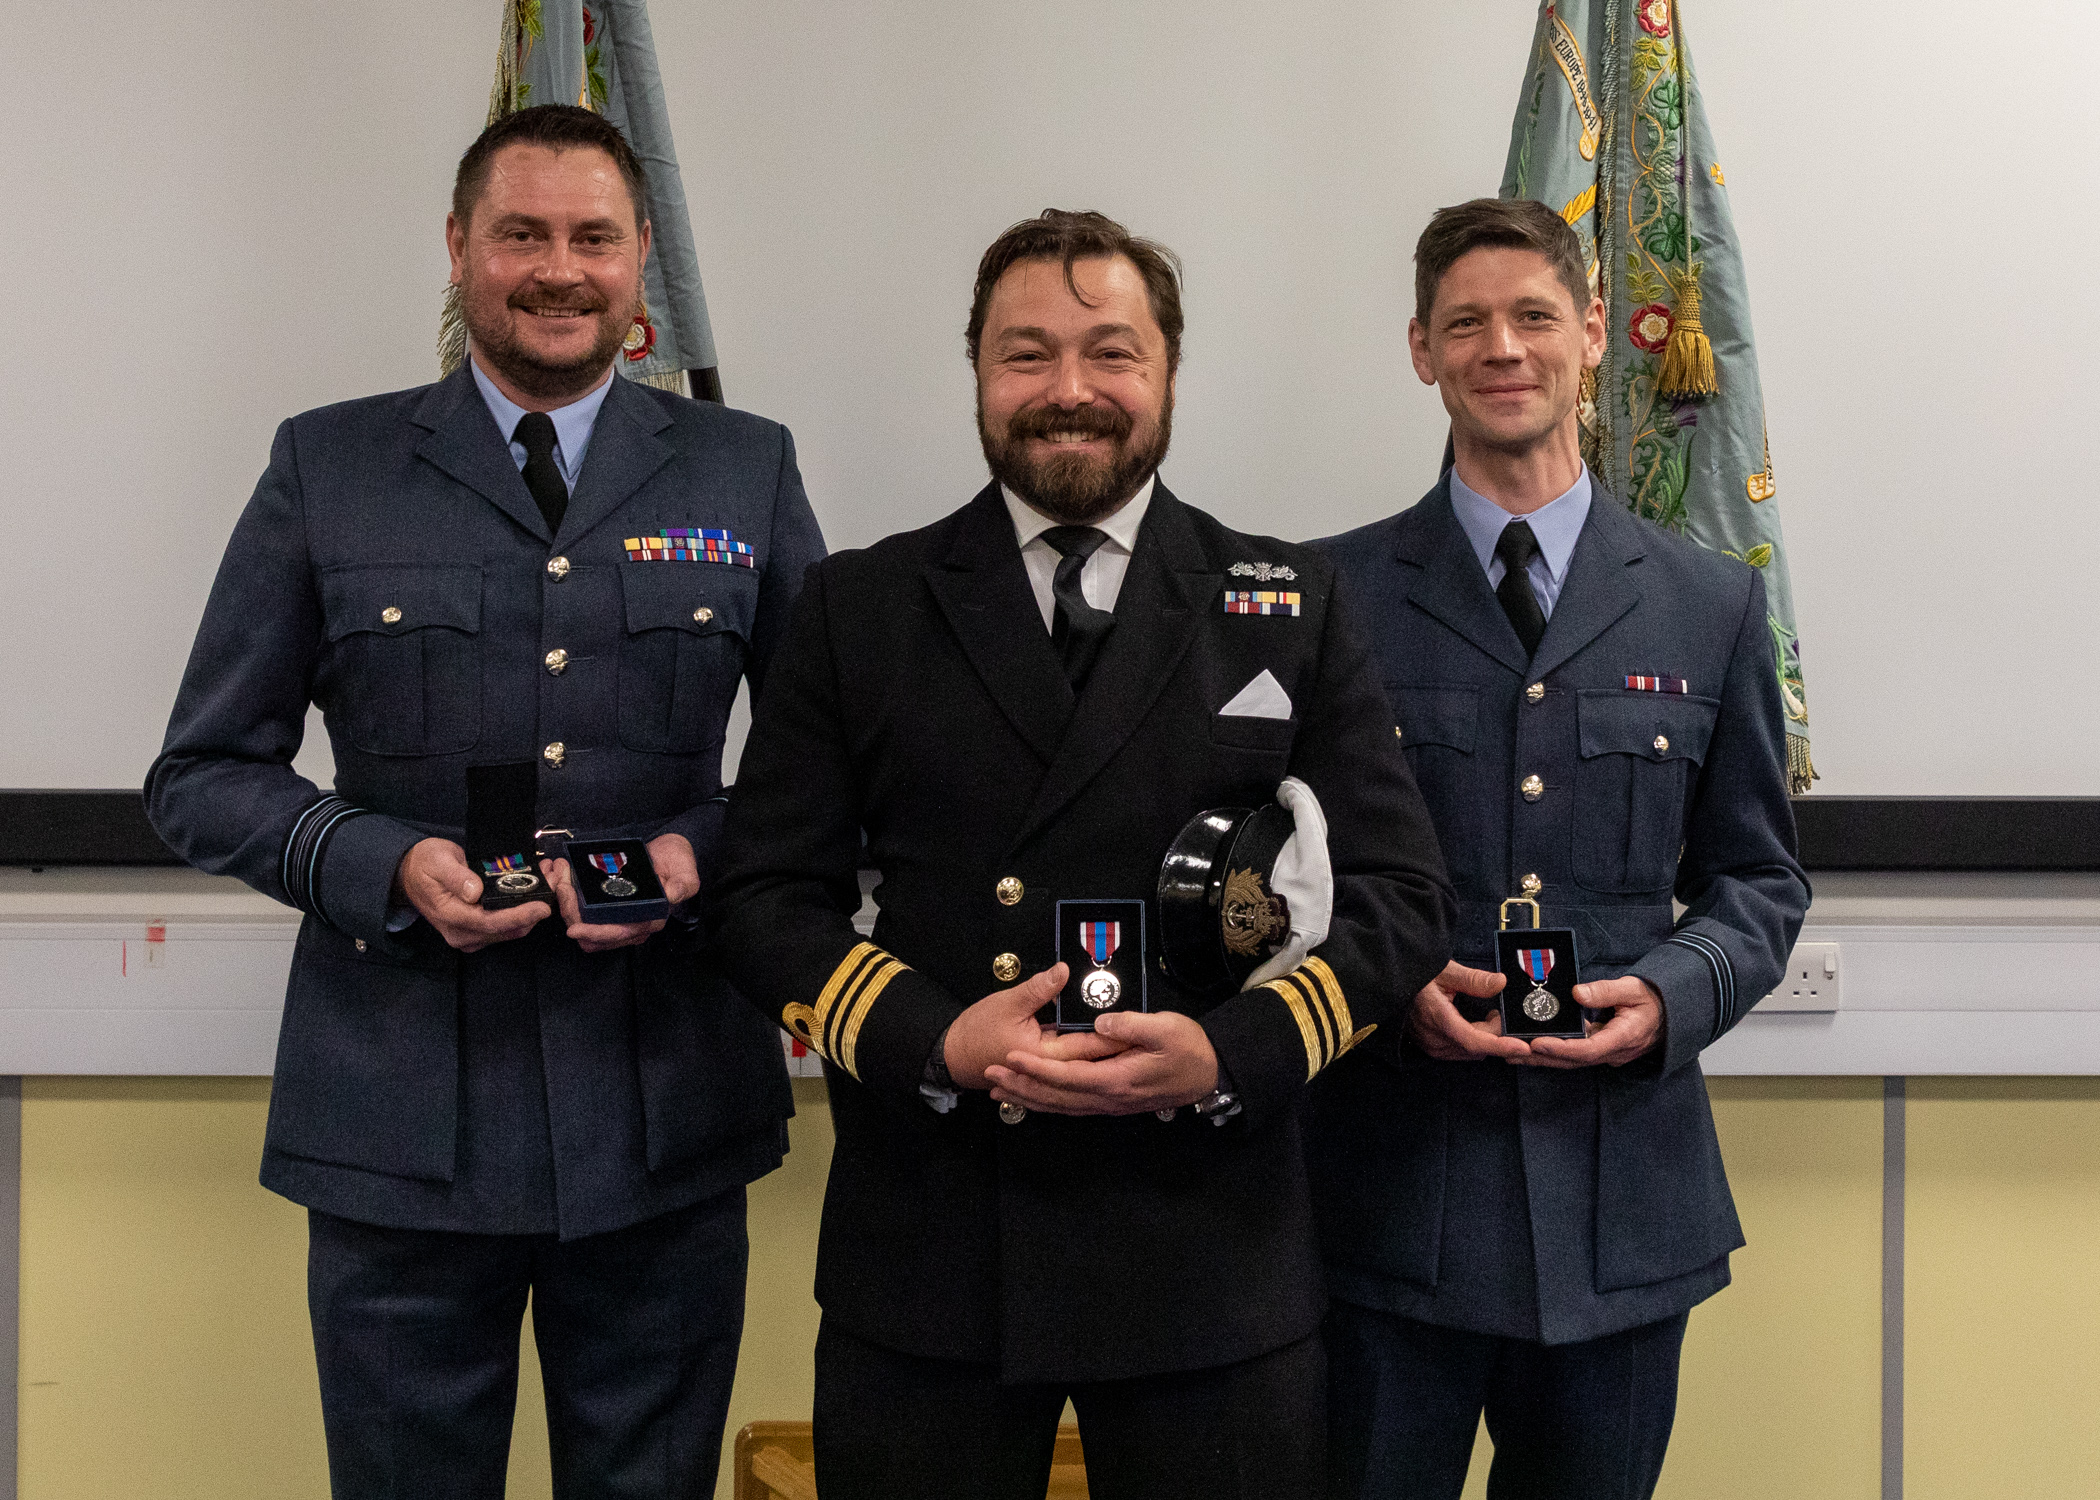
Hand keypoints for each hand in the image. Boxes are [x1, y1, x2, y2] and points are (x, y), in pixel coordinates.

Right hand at [395, 838, 549, 951]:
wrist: (409, 874)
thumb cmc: (425, 864)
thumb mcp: (437, 861)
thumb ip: (456, 877)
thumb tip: (475, 892)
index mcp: (451, 918)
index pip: (491, 923)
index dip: (519, 916)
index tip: (543, 907)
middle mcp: (462, 934)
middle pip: (506, 929)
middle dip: (534, 911)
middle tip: (556, 882)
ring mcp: (471, 936)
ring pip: (510, 930)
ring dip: (532, 911)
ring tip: (550, 881)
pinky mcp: (478, 931)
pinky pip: (506, 926)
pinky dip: (524, 912)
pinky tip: (536, 891)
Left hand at [541, 833, 698, 953]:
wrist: (672, 852)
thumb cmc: (679, 863)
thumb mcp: (686, 874)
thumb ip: (682, 885)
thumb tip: (671, 897)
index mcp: (650, 920)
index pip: (620, 934)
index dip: (596, 934)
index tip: (574, 928)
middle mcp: (632, 925)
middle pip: (595, 937)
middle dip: (574, 918)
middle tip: (563, 889)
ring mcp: (618, 918)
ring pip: (585, 927)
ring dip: (568, 910)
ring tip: (562, 883)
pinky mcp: (608, 908)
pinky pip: (584, 915)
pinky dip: (571, 904)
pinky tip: (565, 884)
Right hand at [943, 964, 1126, 1089]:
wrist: (953, 1055)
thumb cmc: (977, 1030)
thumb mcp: (1008, 1002)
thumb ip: (1039, 989)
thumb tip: (1064, 971)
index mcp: (1045, 1055)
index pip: (1089, 1046)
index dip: (1115, 1037)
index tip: (1139, 1028)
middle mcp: (1050, 1068)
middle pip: (1092, 1060)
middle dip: (1118, 1049)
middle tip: (1148, 1039)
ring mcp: (1047, 1073)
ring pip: (1083, 1068)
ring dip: (1105, 1059)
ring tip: (1135, 1050)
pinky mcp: (1042, 1071)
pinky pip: (1070, 1071)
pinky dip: (1086, 1066)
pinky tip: (1102, 1060)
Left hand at [988, 1007, 1220, 1116]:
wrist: (1209, 1075)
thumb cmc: (1189, 1049)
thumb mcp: (1166, 1029)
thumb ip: (1131, 1026)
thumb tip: (1100, 1022)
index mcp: (1117, 1080)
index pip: (1066, 1076)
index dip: (1036, 1068)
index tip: (1009, 1057)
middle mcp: (1108, 1098)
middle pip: (1056, 1097)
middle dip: (1021, 1086)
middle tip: (990, 1075)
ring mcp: (1109, 1104)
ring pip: (1061, 1106)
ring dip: (1029, 1098)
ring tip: (1000, 1089)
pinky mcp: (1111, 1102)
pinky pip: (1071, 1106)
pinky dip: (1047, 1103)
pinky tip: (1034, 1098)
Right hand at [1406, 961, 1531, 1061]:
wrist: (1389, 986)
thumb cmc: (1415, 976)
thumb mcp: (1445, 971)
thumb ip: (1474, 979)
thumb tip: (1501, 983)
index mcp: (1438, 1019)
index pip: (1474, 1041)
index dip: (1500, 1045)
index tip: (1522, 1046)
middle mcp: (1435, 1039)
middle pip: (1477, 1046)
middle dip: (1495, 1032)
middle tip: (1498, 1011)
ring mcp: (1432, 1046)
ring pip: (1471, 1051)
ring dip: (1485, 1037)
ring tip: (1488, 1015)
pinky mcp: (1431, 1048)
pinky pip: (1461, 1051)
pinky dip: (1474, 1040)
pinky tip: (1477, 1024)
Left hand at [1522, 976, 1664, 1068]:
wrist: (1669, 1014)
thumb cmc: (1651, 999)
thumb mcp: (1632, 989)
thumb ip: (1605, 991)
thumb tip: (1577, 993)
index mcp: (1624, 1038)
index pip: (1589, 1049)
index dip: (1561, 1049)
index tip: (1537, 1043)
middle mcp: (1613, 1052)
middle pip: (1574, 1060)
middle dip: (1542, 1057)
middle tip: (1512, 1051)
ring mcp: (1607, 1053)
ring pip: (1572, 1060)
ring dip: (1544, 1058)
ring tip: (1513, 1052)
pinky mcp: (1601, 1050)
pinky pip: (1575, 1054)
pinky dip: (1554, 1052)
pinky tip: (1532, 1048)